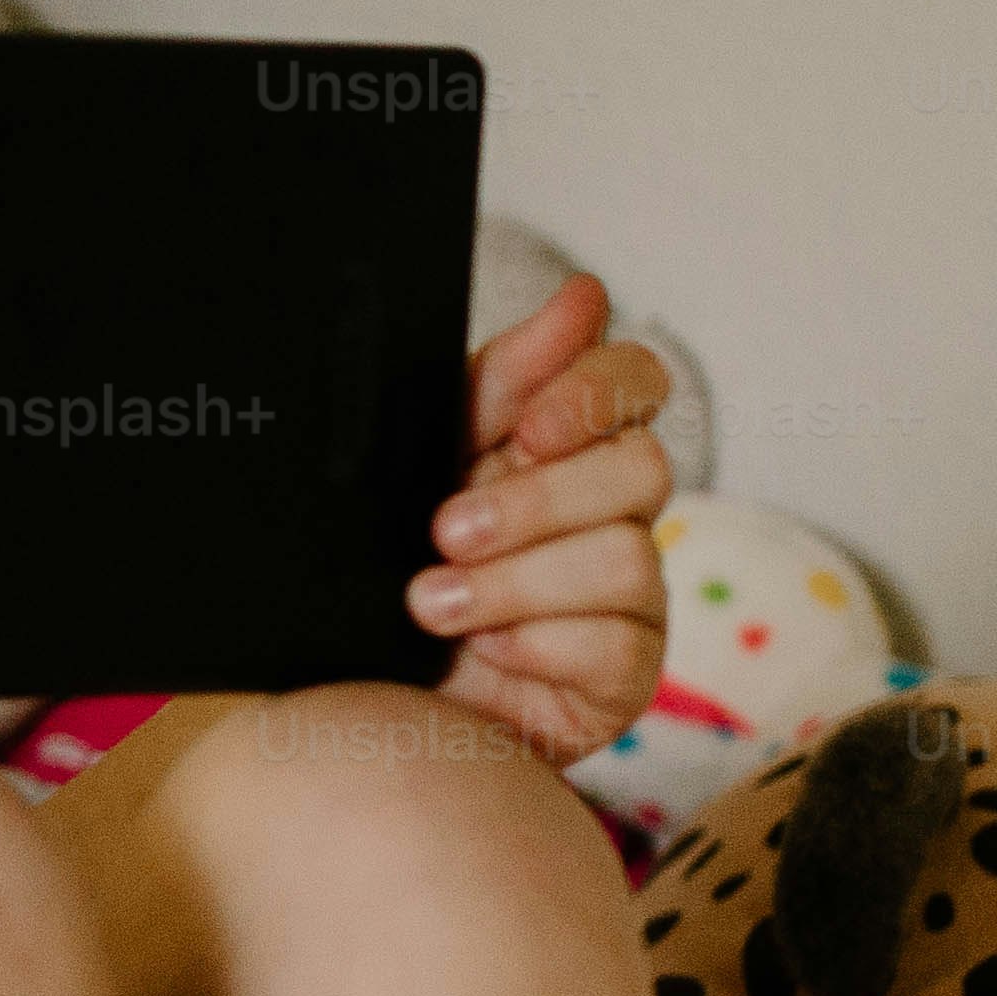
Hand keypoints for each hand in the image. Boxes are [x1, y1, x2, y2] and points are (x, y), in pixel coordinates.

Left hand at [419, 274, 674, 761]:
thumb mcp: (419, 466)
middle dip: (535, 501)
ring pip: (627, 559)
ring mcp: (627, 597)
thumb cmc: (387, 572)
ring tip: (431, 604)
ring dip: (514, 583)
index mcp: (564, 449)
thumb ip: (500, 381)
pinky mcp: (622, 675)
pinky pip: (615, 646)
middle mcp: (610, 514)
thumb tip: (584, 297)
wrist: (353, 698)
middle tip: (445, 531)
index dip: (599, 390)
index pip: (635, 380)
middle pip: (643, 468)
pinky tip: (486, 654)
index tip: (530, 426)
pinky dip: (536, 646)